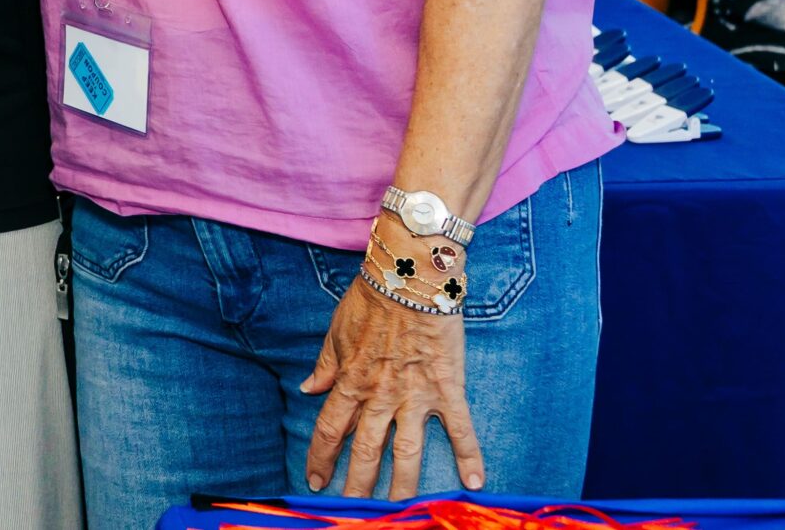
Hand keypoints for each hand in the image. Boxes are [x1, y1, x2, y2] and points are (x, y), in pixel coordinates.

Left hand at [302, 273, 484, 496]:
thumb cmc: (371, 300)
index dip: (321, 458)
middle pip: (366, 450)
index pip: (330, 429)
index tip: (315, 481)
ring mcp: (415, 395)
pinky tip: (475, 483)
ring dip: (402, 485)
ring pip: (407, 451)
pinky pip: (460, 428)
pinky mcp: (447, 389)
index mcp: (350, 381)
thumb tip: (309, 389)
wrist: (409, 278)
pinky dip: (470, 456)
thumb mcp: (336, 331)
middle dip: (357, 484)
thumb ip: (325, 364)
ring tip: (399, 511)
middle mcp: (380, 395)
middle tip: (352, 509)